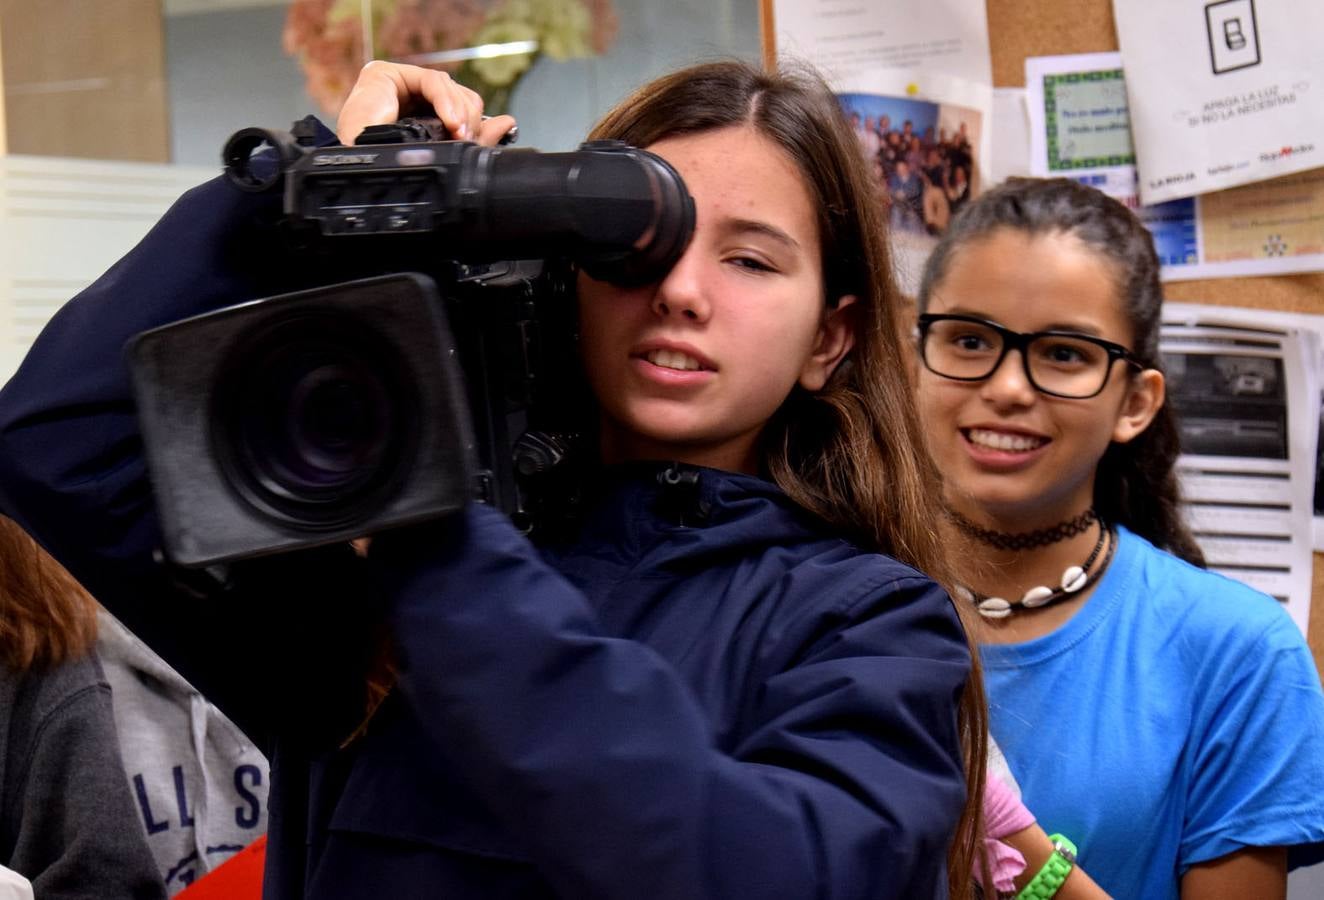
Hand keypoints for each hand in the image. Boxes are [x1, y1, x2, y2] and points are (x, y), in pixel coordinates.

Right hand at [337, 61, 516, 147]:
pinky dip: (445, 100)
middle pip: (461, 99)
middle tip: (464, 138)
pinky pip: (432, 81)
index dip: (476, 126)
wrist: (351, 168)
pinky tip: (449, 121)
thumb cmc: (385, 165)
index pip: (462, 114)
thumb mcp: (435, 153)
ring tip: (455, 132)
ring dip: (459, 111)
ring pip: (450, 88)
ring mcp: (402, 86)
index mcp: (424, 123)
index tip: (476, 142)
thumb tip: (508, 123)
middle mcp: (414, 102)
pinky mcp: (390, 74)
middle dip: (469, 119)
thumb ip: (470, 137)